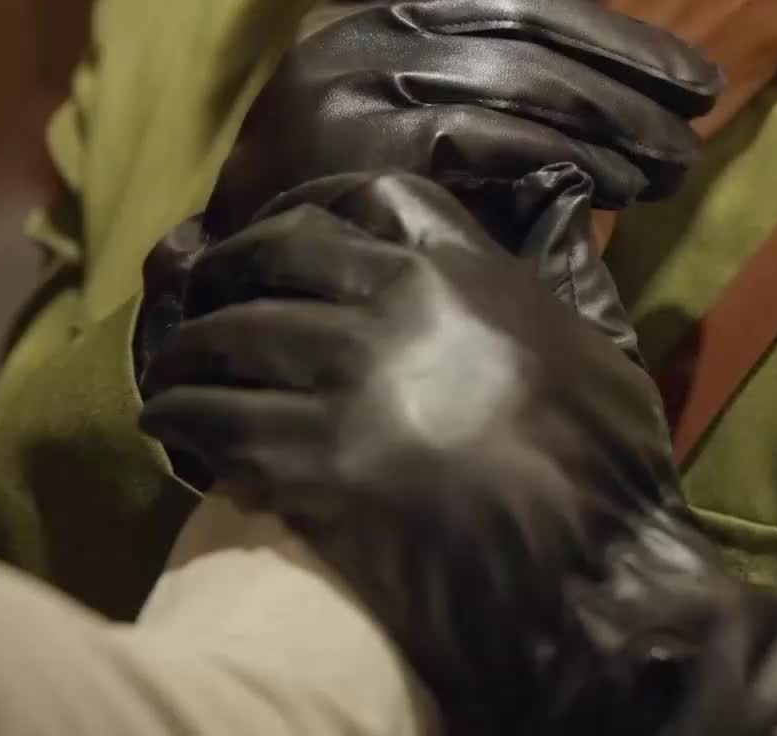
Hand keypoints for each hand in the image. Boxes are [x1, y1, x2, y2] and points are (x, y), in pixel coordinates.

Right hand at [138, 0, 718, 373]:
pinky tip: (619, 188)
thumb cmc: (366, 184)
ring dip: (616, 117)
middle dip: (623, 50)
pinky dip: (571, 161)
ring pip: (520, 77)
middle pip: (517, 10)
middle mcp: (348, 21)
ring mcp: (350, 81)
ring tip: (677, 157)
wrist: (265, 289)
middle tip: (704, 91)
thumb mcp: (422, 86)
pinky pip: (497, 141)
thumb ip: (499, 33)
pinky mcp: (366, 151)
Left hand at [141, 172, 776, 735]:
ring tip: (167, 368)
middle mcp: (403, 304)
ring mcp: (358, 380)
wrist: (595, 582)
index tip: (277, 228)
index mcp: (468, 268)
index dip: (310, 204)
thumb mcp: (598, 338)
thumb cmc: (610, 468)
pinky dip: (183, 417)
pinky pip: (222, 421)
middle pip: (279, 254)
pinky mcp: (322, 463)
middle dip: (226, 270)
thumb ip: (562, 265)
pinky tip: (169, 424)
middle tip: (200, 295)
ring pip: (236, 334)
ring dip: (187, 349)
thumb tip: (563, 194)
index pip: (371, 196)